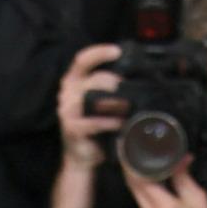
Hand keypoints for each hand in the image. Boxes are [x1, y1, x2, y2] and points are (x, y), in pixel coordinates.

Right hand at [58, 43, 125, 170]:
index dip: (98, 53)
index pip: (82, 60)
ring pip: (92, 97)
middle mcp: (67, 94)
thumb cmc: (97, 125)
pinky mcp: (72, 128)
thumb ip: (112, 87)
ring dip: (115, 102)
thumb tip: (139, 75)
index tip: (117, 51)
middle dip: (117, 83)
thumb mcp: (103, 101)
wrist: (84, 155)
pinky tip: (121, 124)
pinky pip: (94, 121)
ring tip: (129, 107)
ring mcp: (67, 111)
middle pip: (95, 78)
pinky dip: (111, 122)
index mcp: (74, 83)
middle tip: (131, 90)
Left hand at [123, 156, 206, 207]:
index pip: (139, 179)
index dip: (131, 162)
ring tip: (136, 159)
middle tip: (127, 148)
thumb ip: (183, 177)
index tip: (128, 147)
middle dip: (128, 165)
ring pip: (134, 192)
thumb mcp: (197, 198)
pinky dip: (142, 188)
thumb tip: (180, 158)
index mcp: (162, 207)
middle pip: (131, 184)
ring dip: (134, 176)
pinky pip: (140, 201)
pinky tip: (147, 179)